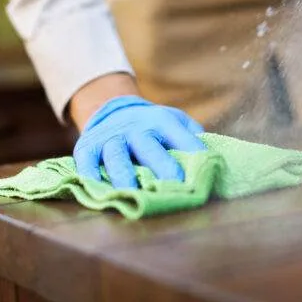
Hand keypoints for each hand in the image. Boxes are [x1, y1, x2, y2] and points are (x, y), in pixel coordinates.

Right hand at [73, 95, 206, 188]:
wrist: (113, 108)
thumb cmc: (153, 125)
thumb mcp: (176, 122)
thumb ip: (193, 138)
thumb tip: (215, 162)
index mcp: (161, 121)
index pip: (181, 137)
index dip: (193, 153)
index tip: (204, 171)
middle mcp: (135, 127)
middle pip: (148, 146)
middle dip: (161, 166)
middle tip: (174, 186)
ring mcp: (110, 137)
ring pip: (116, 155)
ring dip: (124, 175)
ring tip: (133, 193)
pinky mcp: (87, 146)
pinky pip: (86, 161)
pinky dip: (89, 174)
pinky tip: (97, 189)